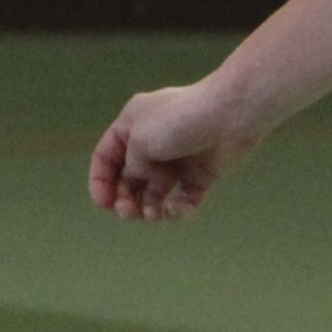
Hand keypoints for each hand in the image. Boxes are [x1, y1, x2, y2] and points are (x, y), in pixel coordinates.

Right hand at [88, 82, 255, 221]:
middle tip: (127, 213)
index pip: (106, 157)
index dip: (100, 182)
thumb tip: (137, 182)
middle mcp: (152, 143)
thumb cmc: (180, 121)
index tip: (103, 205)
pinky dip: (178, 209)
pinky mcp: (201, 175)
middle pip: (129, 179)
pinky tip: (177, 209)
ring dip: (149, 209)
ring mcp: (177, 160)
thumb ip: (131, 166)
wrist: (232, 115)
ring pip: (154, 194)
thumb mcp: (140, 140)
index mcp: (132, 126)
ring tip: (153, 215)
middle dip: (125, 200)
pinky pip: (184, 199)